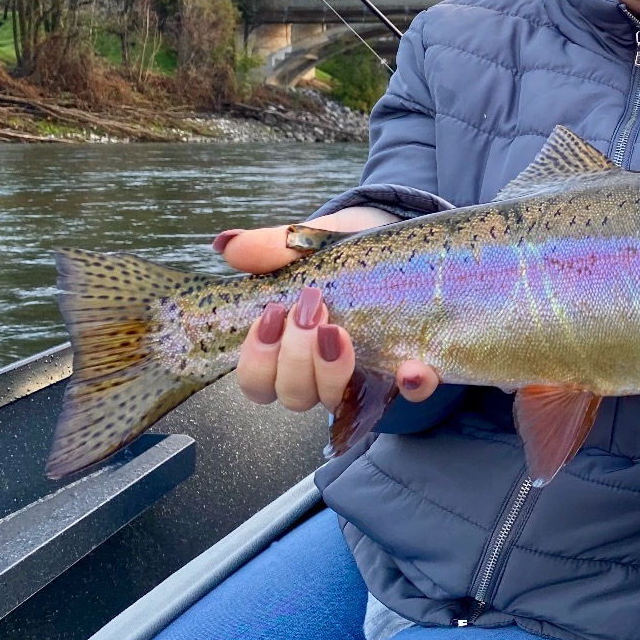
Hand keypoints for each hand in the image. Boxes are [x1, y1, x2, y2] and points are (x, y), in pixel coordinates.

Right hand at [222, 207, 441, 411]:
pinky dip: (411, 384)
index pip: (257, 382)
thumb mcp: (308, 243)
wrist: (393, 239)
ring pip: (336, 400)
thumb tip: (227, 245)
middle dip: (296, 357)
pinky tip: (410, 368)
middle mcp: (321, 370)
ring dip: (333, 371)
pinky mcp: (409, 367)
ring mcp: (363, 373)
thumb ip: (270, 247)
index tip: (273, 315)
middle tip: (312, 309)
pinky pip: (412, 391)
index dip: (258, 359)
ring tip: (338, 330)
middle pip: (293, 395)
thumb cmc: (340, 252)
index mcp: (287, 346)